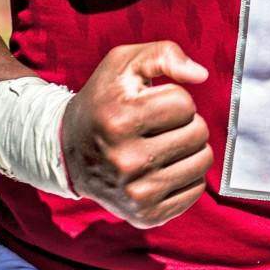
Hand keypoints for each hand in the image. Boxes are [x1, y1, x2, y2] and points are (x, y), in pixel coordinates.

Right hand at [61, 40, 210, 227]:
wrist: (67, 153)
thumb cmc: (103, 102)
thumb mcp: (122, 64)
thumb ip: (163, 55)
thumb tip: (201, 75)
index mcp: (119, 119)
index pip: (184, 103)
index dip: (173, 98)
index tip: (151, 104)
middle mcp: (126, 160)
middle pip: (198, 133)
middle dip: (186, 123)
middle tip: (160, 125)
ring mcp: (136, 193)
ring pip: (202, 162)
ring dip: (190, 149)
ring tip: (164, 144)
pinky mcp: (147, 215)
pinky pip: (196, 190)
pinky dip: (186, 176)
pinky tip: (162, 168)